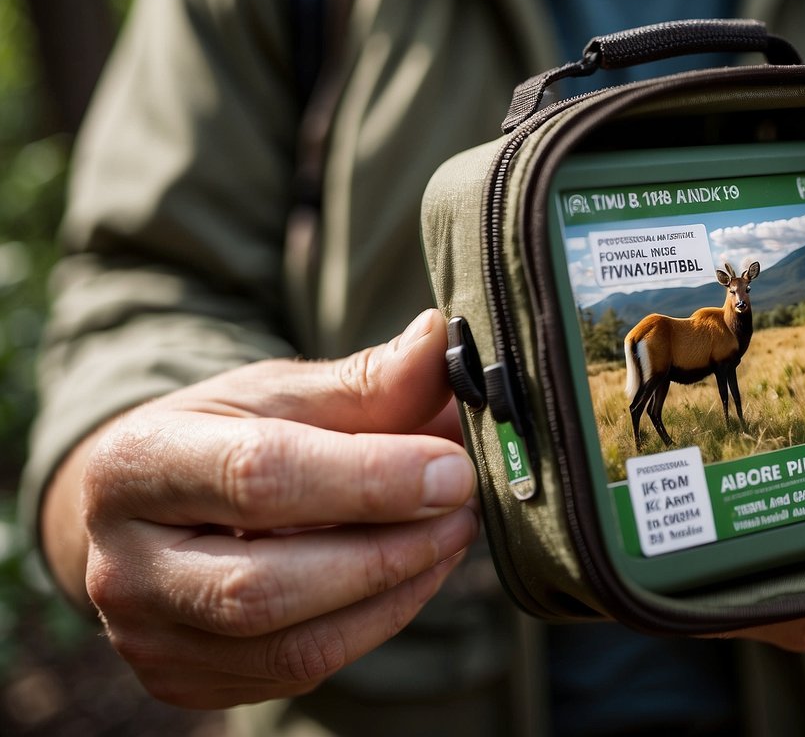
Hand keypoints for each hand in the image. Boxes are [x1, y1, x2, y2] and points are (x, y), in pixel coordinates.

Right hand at [41, 309, 477, 708]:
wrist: (150, 507)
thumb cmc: (222, 435)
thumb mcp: (281, 392)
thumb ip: (364, 380)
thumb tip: (440, 342)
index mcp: (138, 462)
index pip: (259, 476)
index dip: (372, 477)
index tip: (452, 466)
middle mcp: (121, 564)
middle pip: (267, 585)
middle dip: (389, 549)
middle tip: (462, 507)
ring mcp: (147, 637)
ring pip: (293, 646)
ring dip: (397, 591)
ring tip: (449, 535)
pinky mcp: (184, 681)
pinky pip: (300, 671)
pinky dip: (376, 623)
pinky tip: (412, 574)